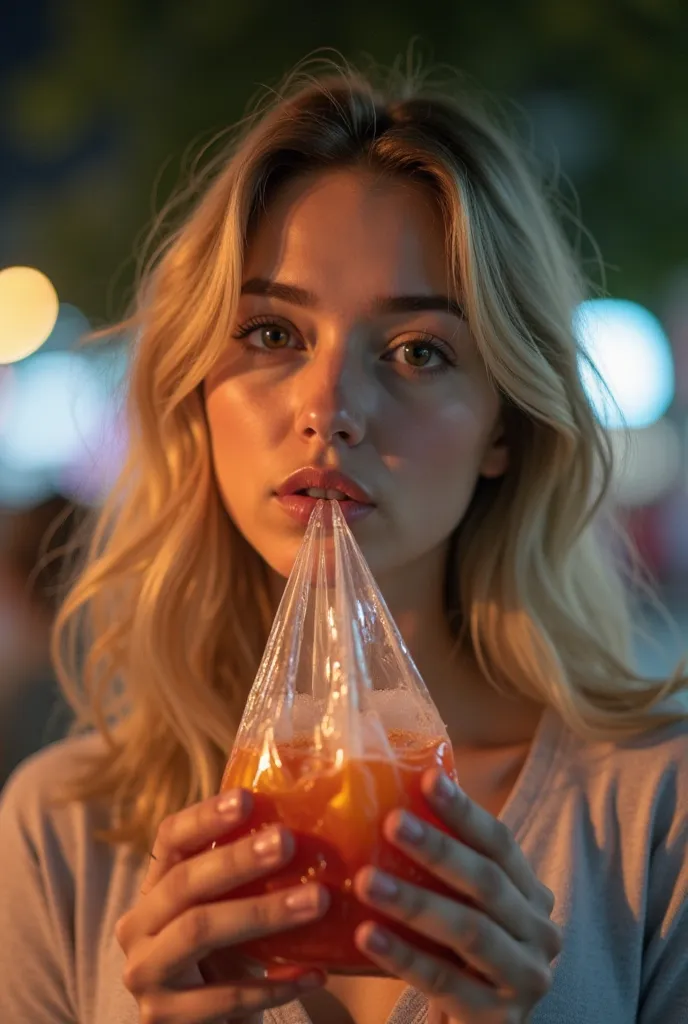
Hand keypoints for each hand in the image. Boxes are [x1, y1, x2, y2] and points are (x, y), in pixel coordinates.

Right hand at [115, 790, 328, 1023]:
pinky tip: (315, 974)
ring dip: (263, 913)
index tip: (247, 797)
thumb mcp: (227, 912)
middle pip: (185, 883)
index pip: (170, 840)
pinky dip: (273, 985)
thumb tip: (308, 820)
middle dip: (238, 859)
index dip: (205, 816)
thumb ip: (247, 877)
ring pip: (199, 932)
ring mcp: (145, 975)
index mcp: (154, 890)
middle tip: (288, 840)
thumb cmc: (225, 961)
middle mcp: (137, 928)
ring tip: (317, 899)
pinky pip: (224, 998)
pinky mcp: (163, 1020)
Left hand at [352, 770, 561, 1022]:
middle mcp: (539, 933)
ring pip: (469, 931)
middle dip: (438, 849)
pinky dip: (404, 956)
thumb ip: (444, 867)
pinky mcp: (498, 1021)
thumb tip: (390, 799)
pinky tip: (367, 935)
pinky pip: (445, 981)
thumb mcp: (462, 907)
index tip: (427, 778)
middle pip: (487, 883)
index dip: (465, 811)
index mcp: (531, 895)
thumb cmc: (459, 957)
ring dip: (414, 902)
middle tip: (392, 822)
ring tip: (365, 880)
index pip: (501, 844)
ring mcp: (525, 979)